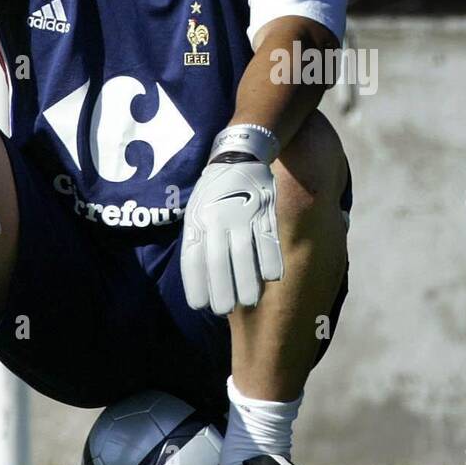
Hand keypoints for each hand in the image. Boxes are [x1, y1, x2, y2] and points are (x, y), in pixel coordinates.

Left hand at [181, 155, 283, 314]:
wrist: (239, 154)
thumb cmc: (214, 191)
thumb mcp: (196, 209)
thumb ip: (199, 238)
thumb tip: (201, 276)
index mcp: (197, 220)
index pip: (193, 258)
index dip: (195, 283)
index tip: (200, 305)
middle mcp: (216, 219)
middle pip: (217, 260)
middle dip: (221, 288)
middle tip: (225, 309)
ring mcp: (240, 214)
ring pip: (243, 252)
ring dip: (246, 279)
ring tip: (249, 300)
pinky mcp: (262, 208)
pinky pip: (267, 237)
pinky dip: (271, 258)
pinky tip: (272, 277)